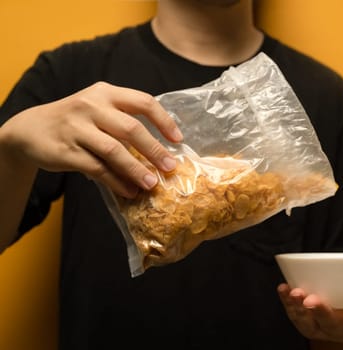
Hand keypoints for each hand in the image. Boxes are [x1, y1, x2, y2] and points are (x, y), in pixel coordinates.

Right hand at [0, 82, 181, 196]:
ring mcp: (76, 127)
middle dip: (154, 150)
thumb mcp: (98, 109)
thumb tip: (162, 150)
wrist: (29, 129)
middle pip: (131, 128)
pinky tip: (129, 191)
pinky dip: (116, 181)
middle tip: (170, 167)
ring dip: (136, 169)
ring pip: (114, 150)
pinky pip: (97, 168)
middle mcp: (91, 106)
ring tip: (151, 184)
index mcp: (106, 93)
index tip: (178, 140)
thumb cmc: (76, 121)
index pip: (143, 102)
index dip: (164, 121)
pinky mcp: (66, 150)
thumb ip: (124, 121)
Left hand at [277, 264, 342, 342]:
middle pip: (333, 327)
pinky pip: (294, 315)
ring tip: (295, 293)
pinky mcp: (306, 321)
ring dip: (299, 309)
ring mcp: (323, 328)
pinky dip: (287, 302)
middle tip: (313, 300)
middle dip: (322, 314)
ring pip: (309, 324)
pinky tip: (284, 288)